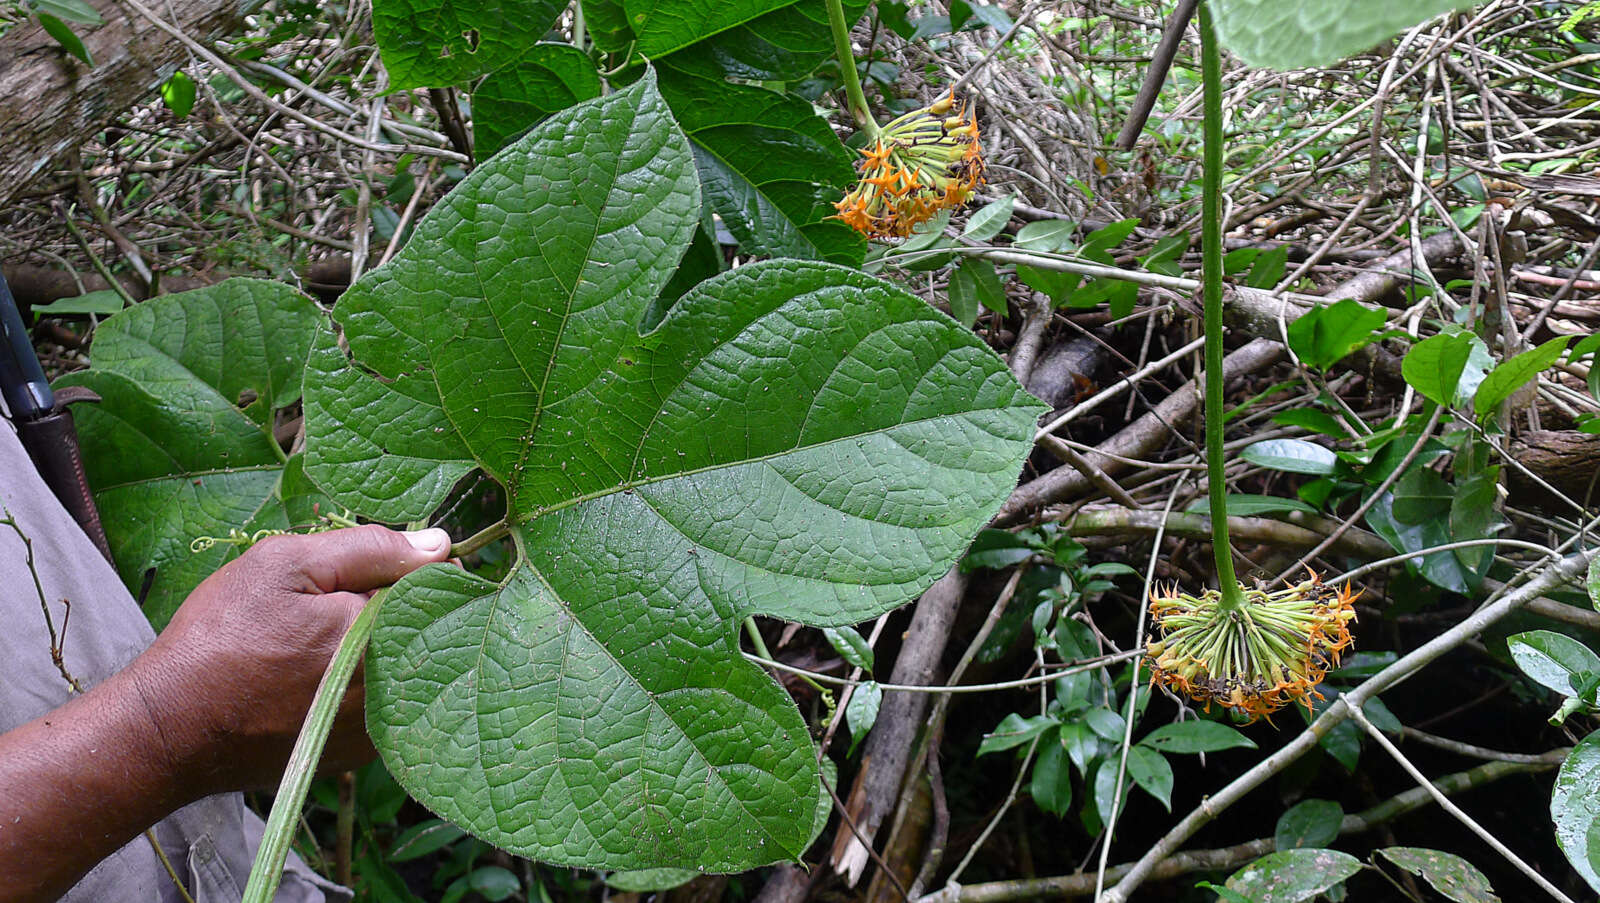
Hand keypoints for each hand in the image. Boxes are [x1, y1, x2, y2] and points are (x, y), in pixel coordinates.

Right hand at [128, 524, 452, 793]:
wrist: (171, 729)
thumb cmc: (222, 637)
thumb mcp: (286, 565)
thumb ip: (369, 549)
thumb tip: (439, 543)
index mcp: (387, 635)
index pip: (436, 585)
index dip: (405, 565)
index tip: (368, 567)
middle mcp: (397, 688)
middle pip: (424, 628)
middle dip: (392, 606)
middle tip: (331, 605)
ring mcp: (380, 729)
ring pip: (404, 666)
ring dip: (377, 646)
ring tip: (312, 645)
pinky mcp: (359, 755)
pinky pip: (381, 703)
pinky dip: (360, 684)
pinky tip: (311, 679)